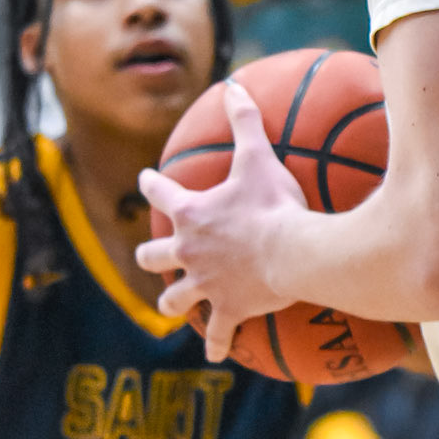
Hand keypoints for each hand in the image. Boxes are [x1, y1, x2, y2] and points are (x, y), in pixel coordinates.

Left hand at [135, 81, 306, 363]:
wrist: (293, 252)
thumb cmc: (274, 204)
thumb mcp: (259, 156)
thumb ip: (245, 120)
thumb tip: (235, 84)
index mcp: (191, 214)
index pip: (160, 192)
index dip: (150, 183)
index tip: (146, 180)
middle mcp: (188, 251)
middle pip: (153, 256)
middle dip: (149, 256)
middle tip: (151, 256)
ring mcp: (205, 284)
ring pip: (175, 299)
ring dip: (174, 302)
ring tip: (175, 305)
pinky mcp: (227, 308)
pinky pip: (218, 332)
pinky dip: (217, 343)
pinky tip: (216, 354)